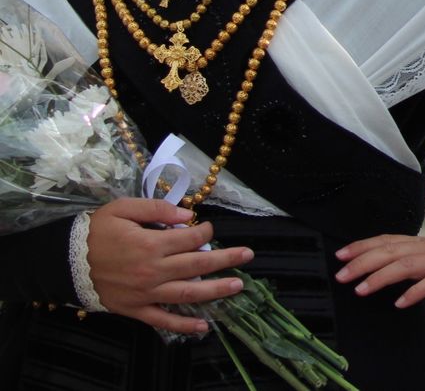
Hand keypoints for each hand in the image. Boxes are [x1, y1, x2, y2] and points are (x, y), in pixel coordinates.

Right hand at [86, 198, 252, 335]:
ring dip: (215, 291)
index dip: (204, 230)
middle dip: (226, 259)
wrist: (65, 261)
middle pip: (198, 264)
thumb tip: (187, 215)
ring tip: (237, 287)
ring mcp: (145, 293)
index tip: (207, 227)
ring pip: (188, 294)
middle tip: (248, 255)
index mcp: (151, 244)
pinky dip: (184, 326)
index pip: (190, 238)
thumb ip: (157, 210)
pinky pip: (163, 321)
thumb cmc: (95, 231)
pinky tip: (204, 327)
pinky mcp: (135, 309)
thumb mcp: (123, 208)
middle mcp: (153, 271)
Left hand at [334, 234, 424, 307]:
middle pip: (392, 251)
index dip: (363, 246)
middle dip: (363, 261)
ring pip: (408, 265)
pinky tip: (401, 302)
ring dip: (382, 277)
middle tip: (341, 274)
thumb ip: (414, 260)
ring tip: (362, 290)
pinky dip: (415, 292)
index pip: (388, 240)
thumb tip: (386, 267)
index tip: (340, 255)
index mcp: (424, 244)